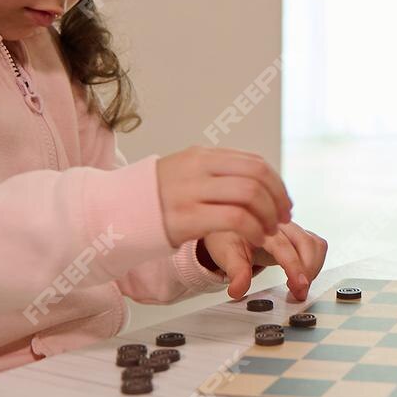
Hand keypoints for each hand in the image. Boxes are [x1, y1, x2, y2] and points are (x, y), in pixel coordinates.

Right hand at [156, 147, 291, 246]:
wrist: (112, 212)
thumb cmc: (153, 199)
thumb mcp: (185, 174)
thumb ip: (216, 172)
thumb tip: (255, 180)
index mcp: (202, 156)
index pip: (254, 162)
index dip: (277, 184)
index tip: (284, 203)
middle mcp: (198, 169)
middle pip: (256, 176)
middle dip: (278, 200)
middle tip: (282, 219)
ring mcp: (191, 192)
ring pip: (249, 195)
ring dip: (268, 216)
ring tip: (269, 232)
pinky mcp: (187, 218)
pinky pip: (236, 219)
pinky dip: (254, 230)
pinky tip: (256, 240)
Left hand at [201, 223, 328, 300]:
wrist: (230, 227)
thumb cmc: (229, 238)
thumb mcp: (226, 254)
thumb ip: (236, 272)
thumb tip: (238, 291)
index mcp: (261, 227)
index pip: (284, 246)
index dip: (294, 267)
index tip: (299, 285)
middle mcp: (280, 224)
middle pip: (306, 242)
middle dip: (308, 270)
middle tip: (300, 292)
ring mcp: (292, 228)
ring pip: (315, 244)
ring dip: (313, 267)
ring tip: (300, 285)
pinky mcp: (299, 234)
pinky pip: (317, 245)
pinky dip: (315, 262)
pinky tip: (302, 275)